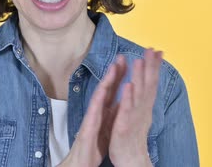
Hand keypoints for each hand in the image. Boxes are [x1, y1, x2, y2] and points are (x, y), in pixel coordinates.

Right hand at [59, 49, 162, 166]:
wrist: (81, 163)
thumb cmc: (94, 146)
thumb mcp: (107, 126)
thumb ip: (112, 112)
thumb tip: (121, 102)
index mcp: (105, 111)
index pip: (115, 90)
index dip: (122, 75)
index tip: (131, 61)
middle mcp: (98, 111)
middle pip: (108, 88)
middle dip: (115, 71)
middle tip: (122, 55)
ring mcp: (92, 117)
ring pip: (100, 94)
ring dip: (107, 80)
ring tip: (114, 66)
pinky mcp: (88, 126)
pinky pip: (94, 111)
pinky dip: (99, 98)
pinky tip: (104, 89)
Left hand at [108, 49, 161, 166]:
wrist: (131, 159)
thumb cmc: (133, 136)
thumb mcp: (139, 113)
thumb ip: (142, 96)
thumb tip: (145, 81)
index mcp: (144, 105)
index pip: (151, 82)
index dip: (154, 67)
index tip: (157, 50)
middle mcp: (142, 110)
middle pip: (148, 85)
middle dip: (149, 67)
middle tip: (152, 50)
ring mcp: (134, 117)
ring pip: (138, 95)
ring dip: (139, 77)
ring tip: (140, 62)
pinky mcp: (125, 126)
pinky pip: (126, 110)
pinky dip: (128, 98)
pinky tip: (129, 86)